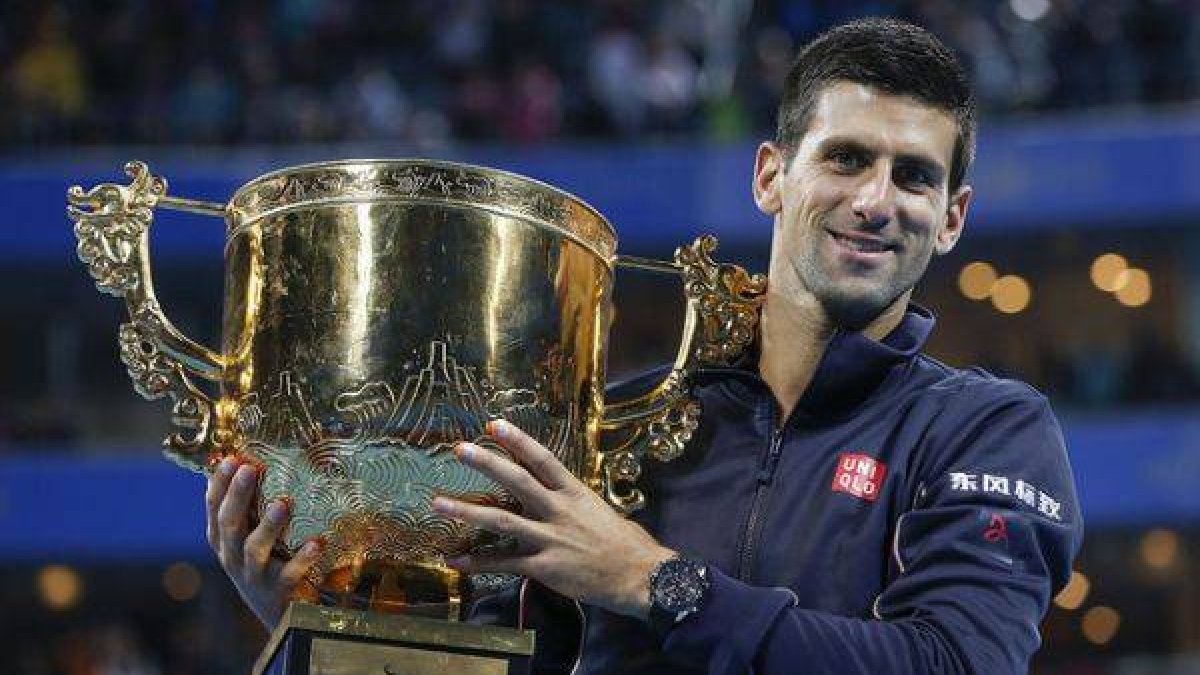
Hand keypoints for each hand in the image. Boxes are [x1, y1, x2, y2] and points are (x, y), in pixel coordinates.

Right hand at [205, 457, 321, 627]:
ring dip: (268, 525)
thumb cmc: (265, 565)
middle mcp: (232, 557)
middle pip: (230, 524)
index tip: (232, 458)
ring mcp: (254, 576)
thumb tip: (244, 460)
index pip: (214, 508)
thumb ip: (247, 507)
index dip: (220, 483)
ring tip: (282, 503)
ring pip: (254, 549)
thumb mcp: (249, 536)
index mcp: (223, 540)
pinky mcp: (278, 592)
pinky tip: (317, 542)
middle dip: (238, 496)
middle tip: (250, 468)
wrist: (280, 617)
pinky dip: (302, 559)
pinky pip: (289, 574)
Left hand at [431, 420, 675, 618]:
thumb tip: (559, 492)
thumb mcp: (601, 511)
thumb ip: (575, 501)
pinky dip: (478, 562)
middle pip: (517, 481)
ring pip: (502, 521)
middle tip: (460, 449)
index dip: (519, 440)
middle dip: (487, 463)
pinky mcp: (544, 567)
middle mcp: (559, 510)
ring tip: (438, 503)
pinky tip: (456, 560)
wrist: (641, 577)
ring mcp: (550, 539)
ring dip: (467, 511)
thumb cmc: (626, 543)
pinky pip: (504, 564)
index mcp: (574, 493)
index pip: (543, 459)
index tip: (495, 425)